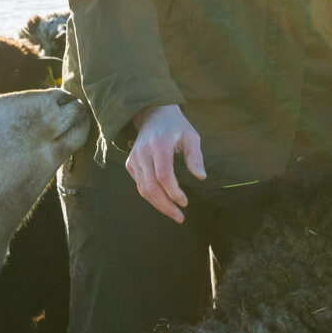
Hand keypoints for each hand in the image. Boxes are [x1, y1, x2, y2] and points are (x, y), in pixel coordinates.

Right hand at [127, 104, 204, 223]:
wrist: (153, 114)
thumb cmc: (176, 126)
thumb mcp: (191, 136)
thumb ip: (195, 157)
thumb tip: (201, 177)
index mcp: (159, 145)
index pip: (164, 176)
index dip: (174, 193)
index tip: (185, 202)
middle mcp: (143, 153)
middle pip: (151, 187)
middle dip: (165, 206)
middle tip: (179, 217)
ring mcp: (134, 158)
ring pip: (143, 189)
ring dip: (158, 205)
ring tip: (174, 213)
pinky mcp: (130, 163)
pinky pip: (139, 185)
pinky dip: (151, 196)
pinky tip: (163, 201)